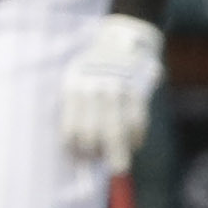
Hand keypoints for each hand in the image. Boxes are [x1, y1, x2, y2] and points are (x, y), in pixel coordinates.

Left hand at [57, 13, 164, 169]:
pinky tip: (135, 143)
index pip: (70, 129)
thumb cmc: (94, 67)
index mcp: (72, 89)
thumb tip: (79, 150)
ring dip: (119, 151)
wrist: (122, 38)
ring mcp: (116, 90)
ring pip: (116, 131)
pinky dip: (137, 137)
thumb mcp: (77, 80)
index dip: (76, 149)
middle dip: (98, 156)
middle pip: (93, 134)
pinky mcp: (137, 90)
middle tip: (106, 168)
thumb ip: (77, 109)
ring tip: (120, 163)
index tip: (82, 159)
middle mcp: (92, 90)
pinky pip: (137, 122)